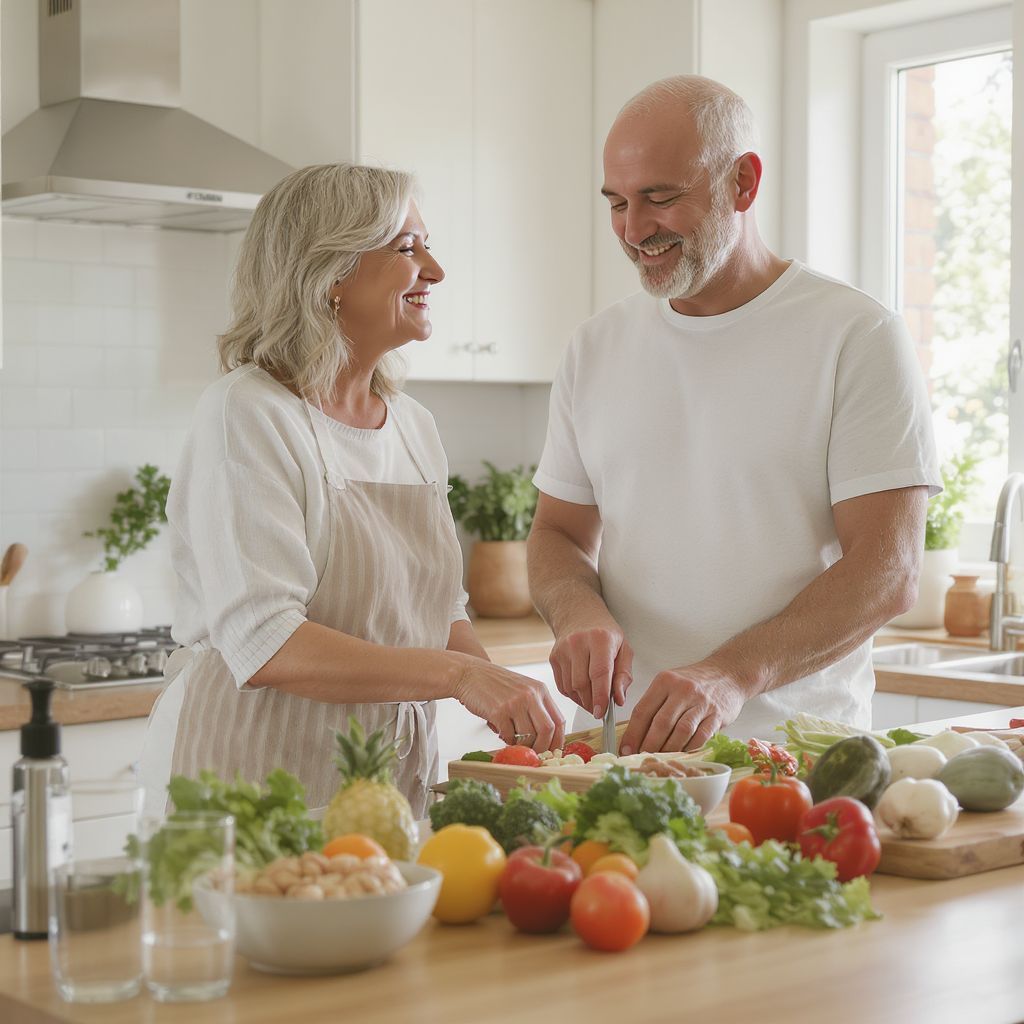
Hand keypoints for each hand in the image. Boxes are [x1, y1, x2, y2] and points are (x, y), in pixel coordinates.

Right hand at [450, 656, 564, 752]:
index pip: (559, 720)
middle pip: (547, 730)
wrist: (469, 673)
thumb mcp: (523, 688)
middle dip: (543, 747)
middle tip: (535, 754)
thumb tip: (546, 737)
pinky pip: (509, 736)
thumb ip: (536, 707)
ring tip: (513, 740)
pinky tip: (502, 733)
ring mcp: (515, 703)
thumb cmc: (494, 683)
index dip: (558, 740)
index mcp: (540, 689)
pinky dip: (507, 740)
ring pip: (528, 736)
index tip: (553, 750)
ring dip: (522, 745)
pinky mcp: (499, 712)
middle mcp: (530, 695)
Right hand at [549, 622, 632, 720]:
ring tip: (593, 700)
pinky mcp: (553, 657)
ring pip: (570, 687)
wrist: (579, 614)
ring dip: (583, 700)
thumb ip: (624, 675)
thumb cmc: (605, 633)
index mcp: (600, 639)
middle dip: (592, 702)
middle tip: (601, 709)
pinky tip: (583, 692)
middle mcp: (578, 642)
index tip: (603, 713)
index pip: (599, 673)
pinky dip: (573, 695)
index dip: (601, 696)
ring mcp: (562, 650)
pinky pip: (562, 685)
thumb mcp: (624, 649)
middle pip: (582, 684)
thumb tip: (619, 700)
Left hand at [619, 661, 746, 754]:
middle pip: (661, 723)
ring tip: (660, 758)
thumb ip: (654, 704)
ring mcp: (701, 702)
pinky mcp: (717, 715)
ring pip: (680, 731)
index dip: (632, 733)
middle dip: (649, 745)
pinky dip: (689, 748)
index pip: (643, 710)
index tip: (625, 749)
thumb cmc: (693, 682)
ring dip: (668, 749)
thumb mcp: (669, 683)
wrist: (727, 673)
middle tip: (642, 758)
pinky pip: (701, 736)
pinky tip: (682, 753)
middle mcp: (682, 690)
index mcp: (665, 681)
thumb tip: (634, 734)